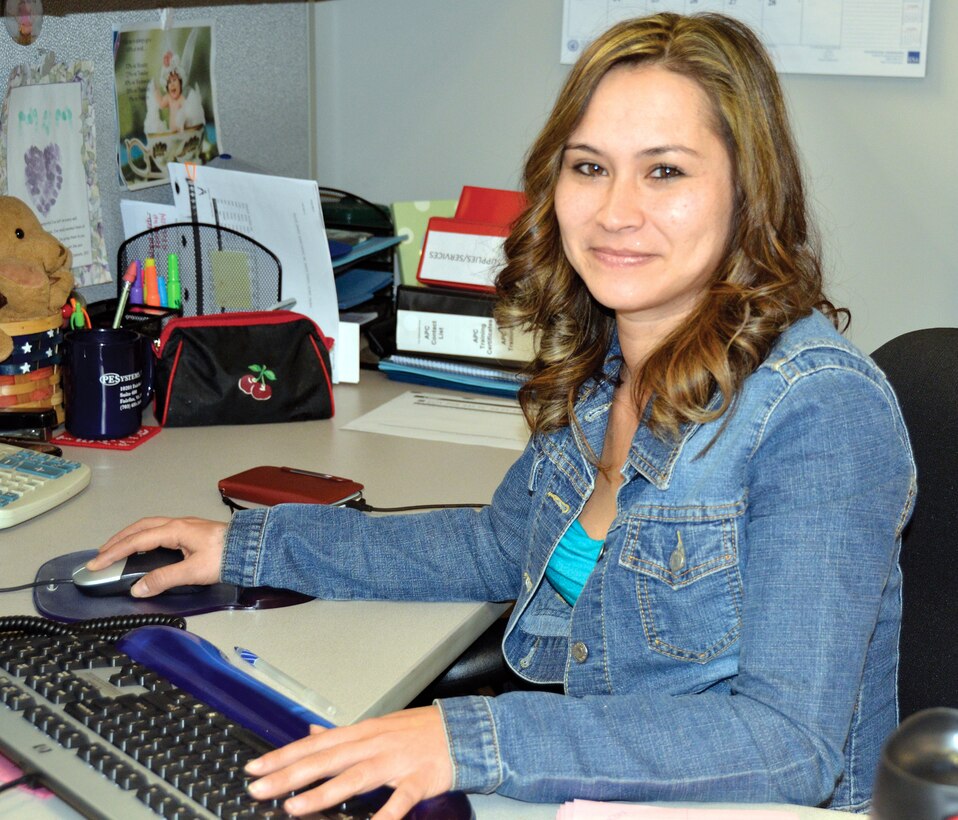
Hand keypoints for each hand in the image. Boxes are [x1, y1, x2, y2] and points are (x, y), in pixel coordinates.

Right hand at [88, 516, 226, 596]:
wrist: (252, 548)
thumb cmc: (226, 557)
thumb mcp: (192, 571)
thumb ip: (163, 579)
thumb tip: (137, 588)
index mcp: (175, 530)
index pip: (136, 541)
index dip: (114, 552)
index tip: (96, 564)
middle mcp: (178, 524)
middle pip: (140, 528)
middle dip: (118, 540)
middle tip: (102, 554)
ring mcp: (186, 526)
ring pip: (150, 527)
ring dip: (131, 537)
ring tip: (118, 549)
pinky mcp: (192, 531)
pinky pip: (160, 530)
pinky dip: (145, 537)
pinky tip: (146, 547)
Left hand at [245, 706, 452, 818]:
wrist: (464, 730)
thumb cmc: (418, 731)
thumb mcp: (377, 727)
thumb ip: (342, 736)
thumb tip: (311, 733)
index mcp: (362, 733)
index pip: (314, 745)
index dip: (283, 756)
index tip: (254, 768)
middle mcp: (373, 744)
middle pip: (326, 760)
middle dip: (289, 775)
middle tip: (257, 789)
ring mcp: (396, 761)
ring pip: (355, 777)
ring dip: (324, 793)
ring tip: (294, 807)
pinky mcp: (419, 779)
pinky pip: (400, 799)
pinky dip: (386, 813)